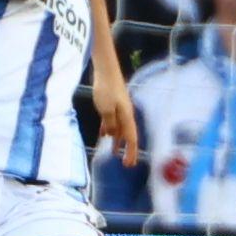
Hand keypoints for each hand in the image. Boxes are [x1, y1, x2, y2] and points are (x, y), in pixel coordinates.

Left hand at [91, 49, 139, 165]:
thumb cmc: (106, 89)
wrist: (106, 70)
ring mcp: (119, 109)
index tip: (129, 165)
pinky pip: (112, 121)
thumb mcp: (106, 109)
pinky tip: (104, 134)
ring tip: (113, 152)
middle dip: (127, 149)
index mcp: (127, 117)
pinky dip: (109, 129)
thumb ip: (111, 124)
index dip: (131, 152)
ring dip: (116, 141)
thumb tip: (113, 135)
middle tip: (126, 163)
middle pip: (127, 136)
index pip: (131, 139)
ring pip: (119, 129)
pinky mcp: (111, 104)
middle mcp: (125, 114)